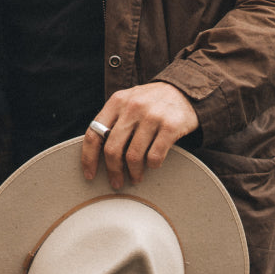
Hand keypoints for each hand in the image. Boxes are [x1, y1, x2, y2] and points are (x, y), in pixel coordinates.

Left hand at [81, 82, 199, 189]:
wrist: (185, 91)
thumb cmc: (151, 102)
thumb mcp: (128, 101)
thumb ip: (113, 120)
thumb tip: (95, 153)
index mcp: (117, 101)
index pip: (93, 133)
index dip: (88, 158)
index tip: (89, 174)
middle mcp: (132, 107)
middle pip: (112, 149)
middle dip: (113, 171)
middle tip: (117, 182)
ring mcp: (152, 116)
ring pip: (133, 156)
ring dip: (133, 172)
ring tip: (136, 177)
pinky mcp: (170, 126)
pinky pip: (155, 156)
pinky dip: (152, 166)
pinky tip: (153, 165)